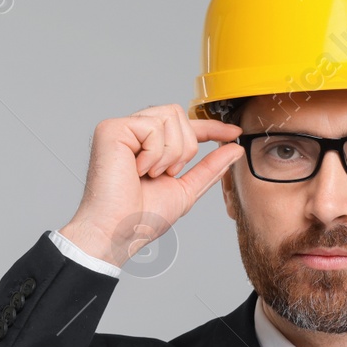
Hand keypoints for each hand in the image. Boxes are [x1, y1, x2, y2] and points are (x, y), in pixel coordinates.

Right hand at [60, 103, 244, 264]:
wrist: (118, 232)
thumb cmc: (141, 218)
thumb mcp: (186, 190)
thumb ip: (210, 167)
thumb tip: (234, 148)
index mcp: (148, 145)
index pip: (184, 125)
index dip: (211, 127)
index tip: (234, 133)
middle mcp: (133, 132)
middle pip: (178, 114)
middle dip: (185, 147)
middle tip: (168, 174)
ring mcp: (121, 128)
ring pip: (169, 117)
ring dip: (170, 153)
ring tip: (151, 174)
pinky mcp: (111, 129)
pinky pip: (152, 126)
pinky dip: (154, 154)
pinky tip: (138, 171)